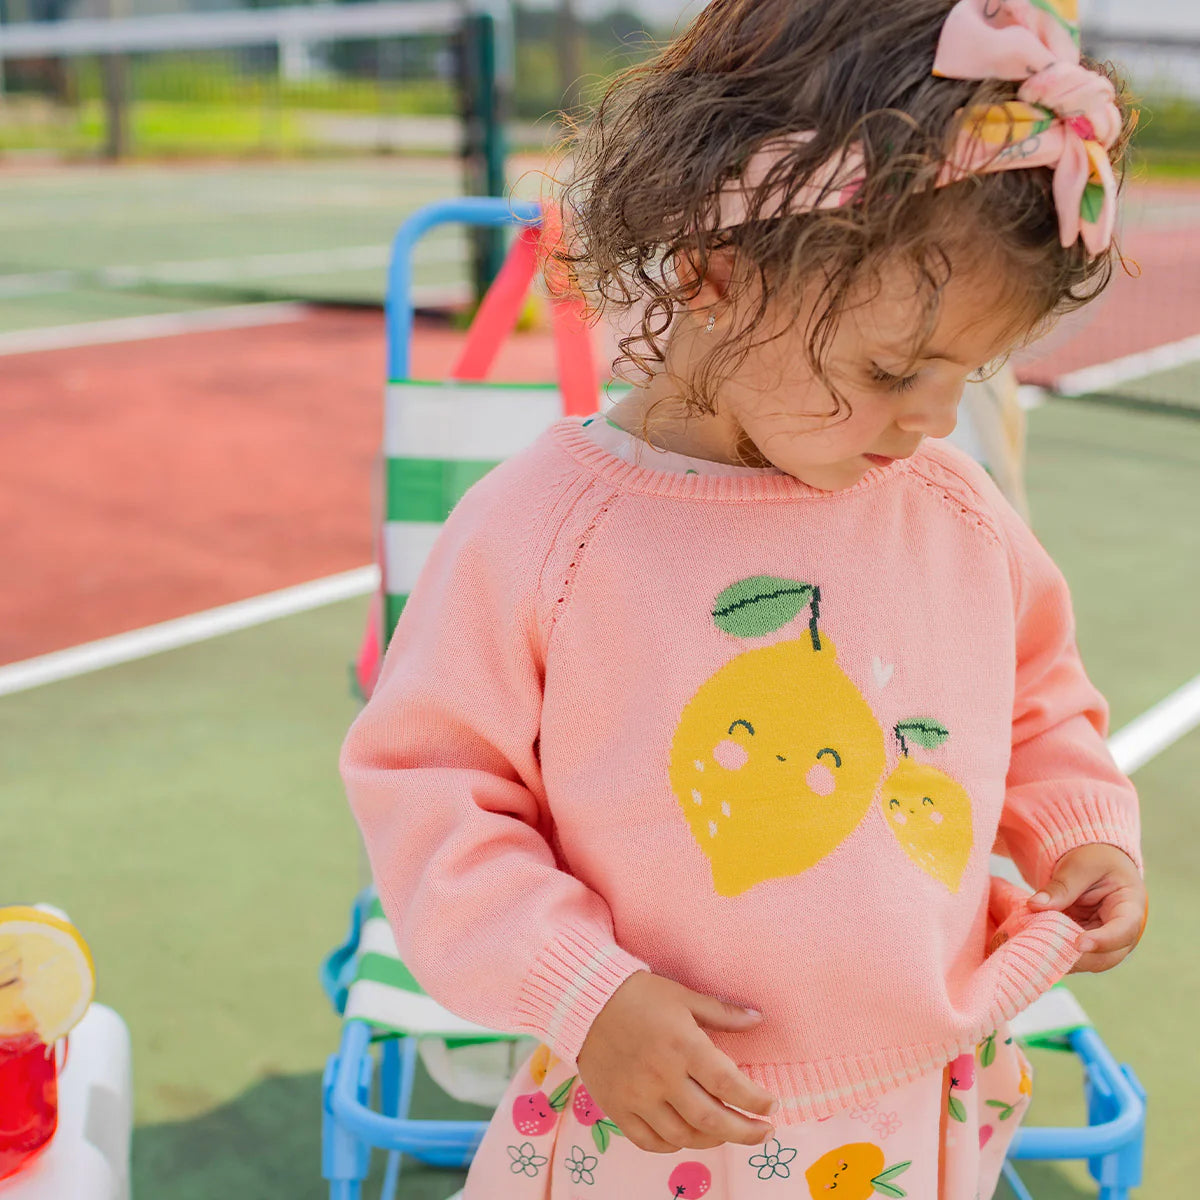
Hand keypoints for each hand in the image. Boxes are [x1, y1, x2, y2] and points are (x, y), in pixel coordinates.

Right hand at [576, 970, 778, 1153]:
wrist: (583, 999)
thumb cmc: (638, 994)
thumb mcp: (683, 996)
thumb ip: (722, 1013)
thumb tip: (758, 1018)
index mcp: (683, 1046)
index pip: (728, 1084)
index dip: (755, 1100)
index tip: (771, 1105)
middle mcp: (662, 1077)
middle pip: (711, 1120)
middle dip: (745, 1131)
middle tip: (764, 1133)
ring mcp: (638, 1097)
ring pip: (683, 1137)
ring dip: (712, 1140)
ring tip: (728, 1133)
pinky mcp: (617, 1108)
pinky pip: (649, 1142)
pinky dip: (673, 1145)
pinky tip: (687, 1136)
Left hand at [1027, 843, 1146, 973]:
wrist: (1096, 862)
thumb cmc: (1094, 860)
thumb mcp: (1079, 866)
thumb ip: (1061, 887)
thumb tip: (1034, 905)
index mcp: (1130, 907)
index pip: (1123, 929)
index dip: (1103, 940)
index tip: (1078, 943)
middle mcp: (1123, 932)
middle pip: (1107, 956)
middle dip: (1078, 957)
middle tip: (1047, 949)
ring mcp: (1106, 942)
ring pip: (1089, 962)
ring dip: (1064, 958)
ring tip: (1037, 947)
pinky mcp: (1087, 944)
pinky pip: (1074, 956)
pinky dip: (1056, 954)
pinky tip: (1035, 947)